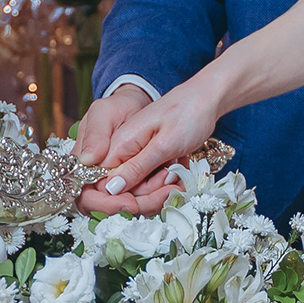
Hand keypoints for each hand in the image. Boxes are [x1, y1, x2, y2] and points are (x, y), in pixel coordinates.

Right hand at [77, 74, 223, 211]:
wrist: (205, 98)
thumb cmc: (187, 113)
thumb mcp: (164, 143)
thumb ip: (136, 166)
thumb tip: (109, 188)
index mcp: (116, 144)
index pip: (97, 184)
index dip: (113, 200)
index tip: (135, 204)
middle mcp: (120, 152)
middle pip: (118, 192)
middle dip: (144, 196)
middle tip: (168, 182)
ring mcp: (134, 156)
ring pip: (136, 190)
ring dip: (157, 189)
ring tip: (175, 173)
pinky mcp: (146, 160)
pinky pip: (149, 182)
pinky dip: (164, 183)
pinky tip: (178, 172)